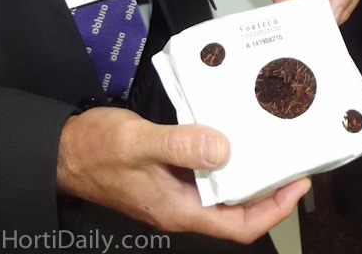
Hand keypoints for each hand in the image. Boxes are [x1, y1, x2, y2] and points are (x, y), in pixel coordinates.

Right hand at [57, 107, 310, 243]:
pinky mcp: (172, 173)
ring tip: (272, 147)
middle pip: (238, 208)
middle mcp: (183, 204)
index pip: (238, 225)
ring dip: (250, 172)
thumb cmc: (96, 151)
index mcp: (180, 209)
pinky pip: (209, 171)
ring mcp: (178, 190)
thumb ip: (180, 146)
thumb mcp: (139, 144)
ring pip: (224, 189)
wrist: (65, 150)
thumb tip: (224, 149)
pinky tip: (236, 136)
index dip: (273, 210)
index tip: (297, 184)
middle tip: (292, 160)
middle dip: (269, 190)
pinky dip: (227, 158)